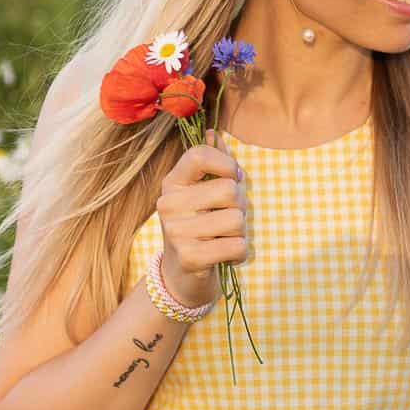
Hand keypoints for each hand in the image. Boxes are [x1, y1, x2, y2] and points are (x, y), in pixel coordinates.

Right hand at [156, 141, 248, 307]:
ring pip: (237, 220)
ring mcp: (176, 232)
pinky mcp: (190, 257)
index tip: (233, 178)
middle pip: (229, 190)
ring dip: (241, 232)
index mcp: (172, 183)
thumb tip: (213, 131)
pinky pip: (237, 246)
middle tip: (229, 219)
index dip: (227, 164)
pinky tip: (226, 256)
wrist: (181, 278)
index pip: (200, 154)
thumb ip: (212, 164)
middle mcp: (169, 204)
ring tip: (225, 239)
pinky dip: (240, 253)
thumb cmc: (201, 228)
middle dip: (241, 205)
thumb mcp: (202, 194)